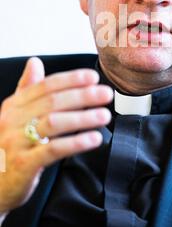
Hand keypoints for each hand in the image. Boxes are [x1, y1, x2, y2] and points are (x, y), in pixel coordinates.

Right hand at [0, 57, 112, 213]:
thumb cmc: (7, 148)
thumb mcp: (13, 116)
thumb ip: (26, 89)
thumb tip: (35, 62)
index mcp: (13, 106)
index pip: (45, 86)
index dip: (71, 79)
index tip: (93, 76)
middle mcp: (12, 121)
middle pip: (53, 102)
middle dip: (83, 96)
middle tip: (106, 94)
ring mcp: (17, 142)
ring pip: (54, 123)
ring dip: (83, 117)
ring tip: (104, 115)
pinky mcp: (23, 164)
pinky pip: (52, 150)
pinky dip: (75, 143)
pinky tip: (93, 139)